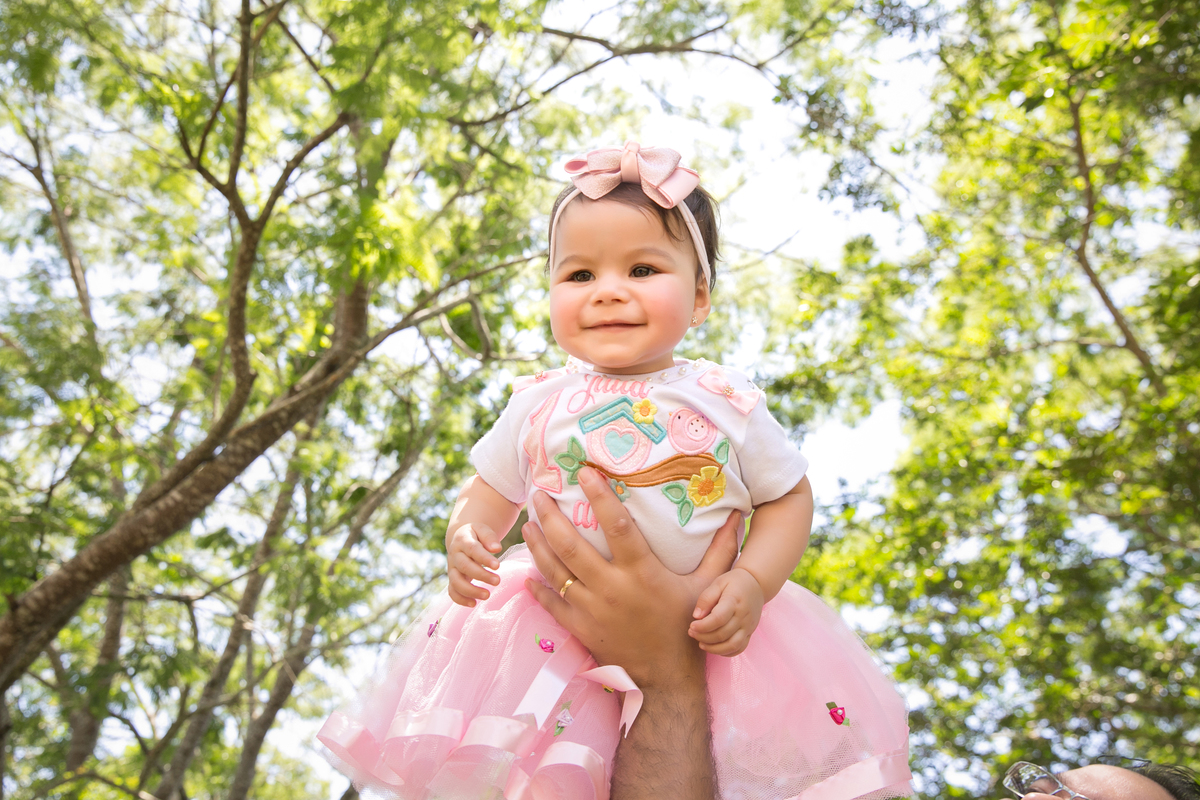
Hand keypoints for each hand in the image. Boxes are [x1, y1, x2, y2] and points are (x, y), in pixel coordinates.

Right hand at [446, 522, 501, 606]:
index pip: (473, 549)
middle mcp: (454, 554)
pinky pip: (452, 591)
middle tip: (497, 581)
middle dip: (481, 575)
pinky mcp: (452, 579)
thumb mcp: (482, 530)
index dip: (484, 558)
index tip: (497, 566)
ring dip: (470, 590)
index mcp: (462, 540)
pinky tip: (474, 604)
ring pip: (456, 581)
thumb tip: (497, 548)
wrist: (462, 538)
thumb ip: (489, 537)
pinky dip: (460, 599)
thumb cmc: (476, 535)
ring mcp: (451, 568)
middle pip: (465, 566)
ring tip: (487, 595)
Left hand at [522, 466, 734, 798]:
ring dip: (538, 544)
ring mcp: (591, 609)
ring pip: (554, 570)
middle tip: (539, 494)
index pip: (617, 525)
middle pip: (571, 545)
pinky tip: (527, 571)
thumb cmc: (685, 627)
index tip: (584, 472)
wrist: (666, 679)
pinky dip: (536, 586)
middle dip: (550, 516)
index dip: (599, 495)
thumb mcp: (707, 587)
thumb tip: (738, 518)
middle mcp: (612, 588)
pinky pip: (550, 603)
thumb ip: (721, 551)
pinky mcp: (579, 628)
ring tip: (528, 522)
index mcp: (641, 572)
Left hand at [689, 567, 763, 656]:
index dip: (703, 626)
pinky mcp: (750, 633)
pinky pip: (739, 648)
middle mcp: (743, 616)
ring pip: (732, 645)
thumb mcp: (718, 582)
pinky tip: (714, 647)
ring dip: (714, 648)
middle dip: (704, 637)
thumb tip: (696, 616)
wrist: (757, 584)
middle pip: (723, 634)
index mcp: (734, 601)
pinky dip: (726, 652)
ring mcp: (748, 626)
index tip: (691, 626)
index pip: (718, 619)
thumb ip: (706, 598)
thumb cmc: (734, 582)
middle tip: (691, 633)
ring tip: (700, 643)